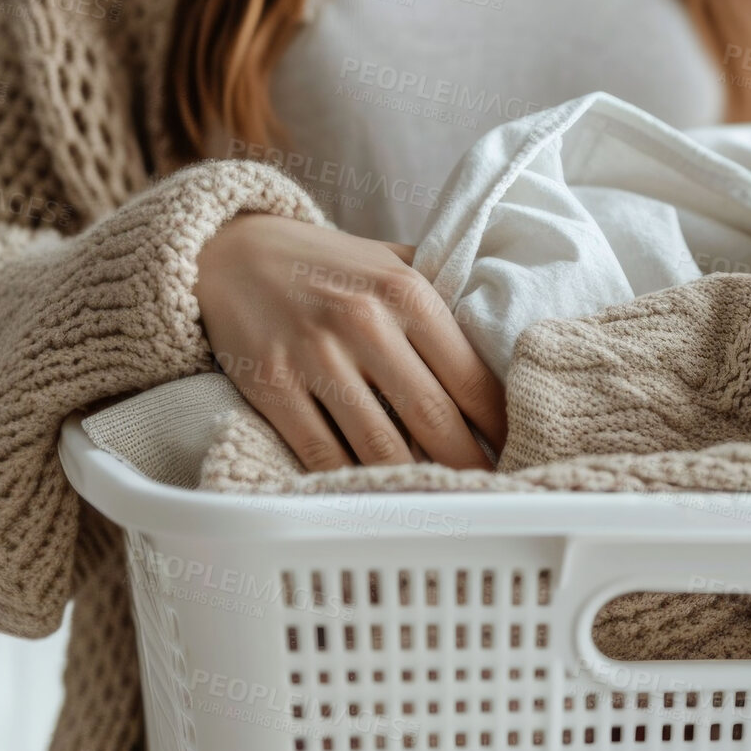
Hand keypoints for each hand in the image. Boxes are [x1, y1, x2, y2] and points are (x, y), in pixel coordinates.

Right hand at [192, 213, 506, 470]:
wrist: (232, 252)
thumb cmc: (329, 265)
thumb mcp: (392, 262)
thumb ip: (444, 298)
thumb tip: (502, 348)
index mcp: (406, 292)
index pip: (471, 376)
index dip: (499, 425)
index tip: (518, 449)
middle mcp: (363, 322)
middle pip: (434, 417)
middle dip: (468, 463)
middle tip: (489, 487)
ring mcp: (313, 356)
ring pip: (381, 446)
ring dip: (416, 480)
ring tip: (441, 497)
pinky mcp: (270, 386)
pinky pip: (322, 454)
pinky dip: (353, 481)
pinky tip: (378, 493)